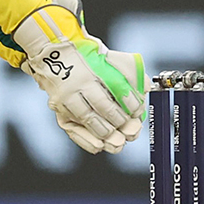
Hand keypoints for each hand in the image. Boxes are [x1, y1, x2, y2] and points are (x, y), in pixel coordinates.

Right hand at [51, 35, 146, 153]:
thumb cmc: (90, 60)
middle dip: (120, 121)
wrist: (57, 58)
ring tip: (118, 139)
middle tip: (131, 128)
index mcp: (94, 69)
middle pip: (103, 106)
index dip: (132, 102)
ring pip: (88, 120)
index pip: (118, 86)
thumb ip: (131, 73)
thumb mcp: (113, 59)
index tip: (138, 110)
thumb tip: (146, 88)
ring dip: (106, 133)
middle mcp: (79, 83)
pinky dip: (88, 140)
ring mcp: (66, 97)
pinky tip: (100, 144)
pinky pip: (73, 130)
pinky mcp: (59, 110)